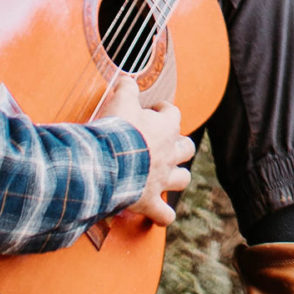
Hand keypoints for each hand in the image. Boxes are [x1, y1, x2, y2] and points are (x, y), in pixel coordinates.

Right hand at [95, 75, 193, 225]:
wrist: (107, 163)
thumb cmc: (116, 131)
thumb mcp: (120, 100)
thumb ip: (126, 88)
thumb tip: (127, 78)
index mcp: (165, 128)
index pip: (173, 114)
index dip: (164, 111)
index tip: (153, 110)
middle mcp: (170, 155)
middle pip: (187, 148)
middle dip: (179, 146)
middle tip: (163, 144)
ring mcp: (162, 180)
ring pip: (183, 179)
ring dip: (177, 178)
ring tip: (166, 176)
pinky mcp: (150, 201)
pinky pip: (165, 214)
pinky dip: (162, 215)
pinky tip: (158, 214)